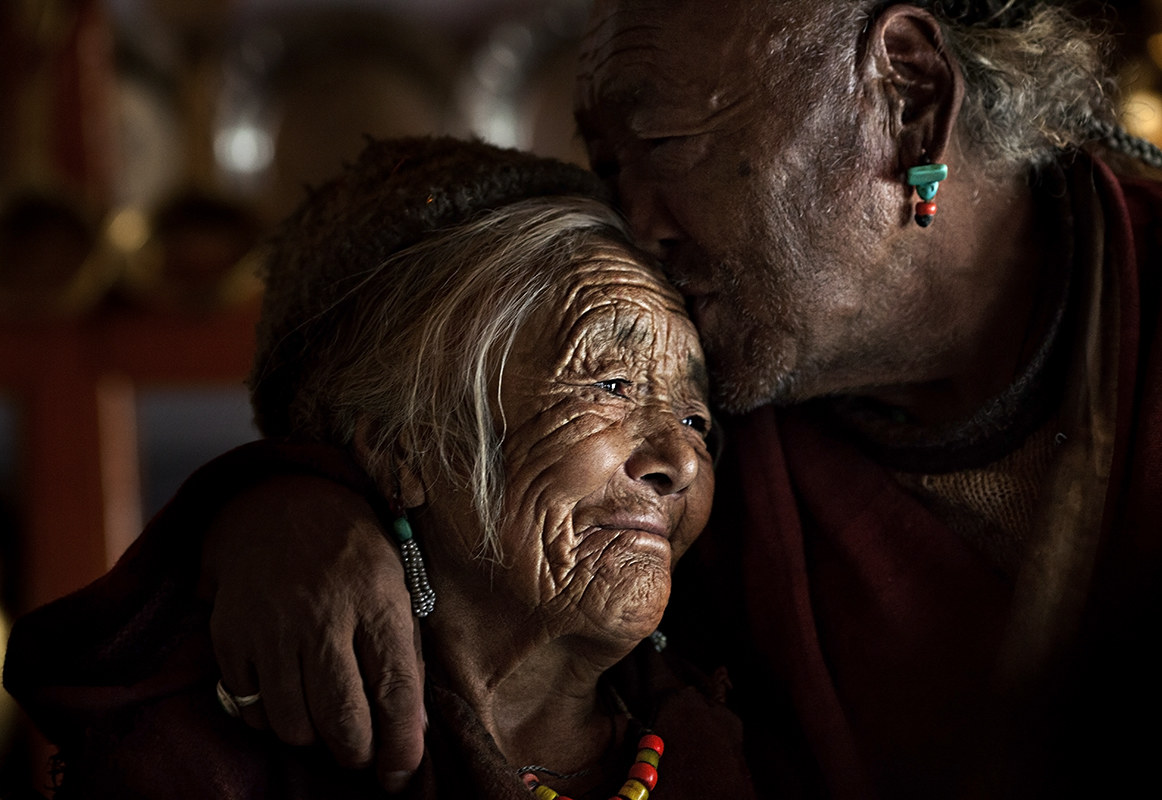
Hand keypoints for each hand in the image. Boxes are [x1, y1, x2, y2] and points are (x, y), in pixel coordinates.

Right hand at [202, 475, 424, 791]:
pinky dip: (270, 720)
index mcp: (377, 599)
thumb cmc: (351, 551)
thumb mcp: (395, 584)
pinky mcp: (231, 635)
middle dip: (358, 754)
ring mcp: (272, 627)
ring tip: (325, 728)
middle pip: (342, 719)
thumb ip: (403, 653)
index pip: (396, 691)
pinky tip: (288, 701)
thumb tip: (411, 730)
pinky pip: (250, 707)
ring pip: (292, 724)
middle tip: (362, 756)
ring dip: (313, 741)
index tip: (400, 774)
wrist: (278, 503)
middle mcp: (323, 615)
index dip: (402, 745)